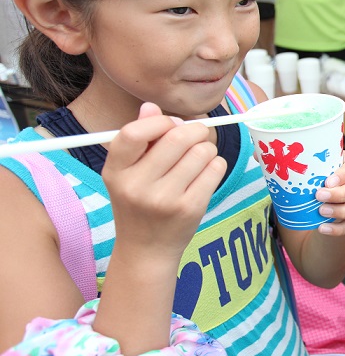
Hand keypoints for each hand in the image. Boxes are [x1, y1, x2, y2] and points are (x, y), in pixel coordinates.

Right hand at [102, 102, 226, 264]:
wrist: (146, 248)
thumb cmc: (138, 202)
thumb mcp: (127, 172)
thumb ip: (139, 138)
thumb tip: (151, 107)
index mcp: (116, 172)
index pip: (133, 133)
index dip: (159, 121)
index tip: (170, 125)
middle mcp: (137, 186)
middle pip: (177, 138)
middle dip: (194, 130)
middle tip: (196, 134)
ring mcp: (165, 199)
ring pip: (202, 151)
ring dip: (206, 149)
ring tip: (197, 159)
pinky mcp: (190, 208)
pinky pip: (216, 168)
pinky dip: (216, 165)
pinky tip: (204, 174)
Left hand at [313, 149, 344, 236]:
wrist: (313, 206)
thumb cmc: (312, 183)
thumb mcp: (311, 172)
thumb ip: (306, 169)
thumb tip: (284, 167)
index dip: (344, 173)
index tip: (327, 181)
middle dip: (339, 193)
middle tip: (319, 196)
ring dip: (339, 210)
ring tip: (321, 211)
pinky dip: (337, 228)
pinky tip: (322, 228)